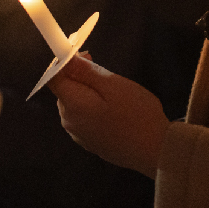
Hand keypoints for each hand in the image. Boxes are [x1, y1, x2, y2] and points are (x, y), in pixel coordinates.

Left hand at [48, 56, 170, 177]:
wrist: (155, 151)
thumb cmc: (136, 115)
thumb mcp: (113, 85)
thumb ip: (86, 71)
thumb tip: (65, 58)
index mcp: (72, 104)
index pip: (53, 77)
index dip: (65, 61)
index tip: (87, 56)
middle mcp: (69, 121)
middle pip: (65, 91)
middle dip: (80, 78)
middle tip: (106, 75)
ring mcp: (79, 135)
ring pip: (76, 104)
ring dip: (89, 94)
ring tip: (114, 95)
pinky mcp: (90, 143)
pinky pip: (84, 118)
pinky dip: (94, 109)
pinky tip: (114, 111)